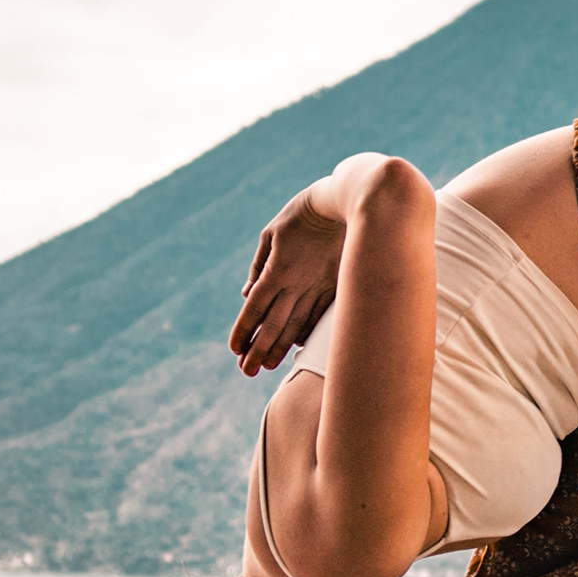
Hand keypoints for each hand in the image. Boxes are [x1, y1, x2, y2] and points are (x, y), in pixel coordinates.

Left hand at [231, 184, 347, 372]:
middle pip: (273, 325)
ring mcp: (318, 288)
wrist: (343, 205)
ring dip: (280, 348)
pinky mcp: (336, 287)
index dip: (243, 331)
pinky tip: (297, 347)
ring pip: (296, 326)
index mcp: (276, 271)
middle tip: (247, 371)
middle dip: (258, 350)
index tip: (235, 350)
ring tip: (268, 366)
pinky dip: (306, 333)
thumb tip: (246, 293)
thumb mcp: (271, 234)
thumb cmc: (301, 215)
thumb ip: (258, 266)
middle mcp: (296, 284)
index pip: (254, 309)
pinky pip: (318, 316)